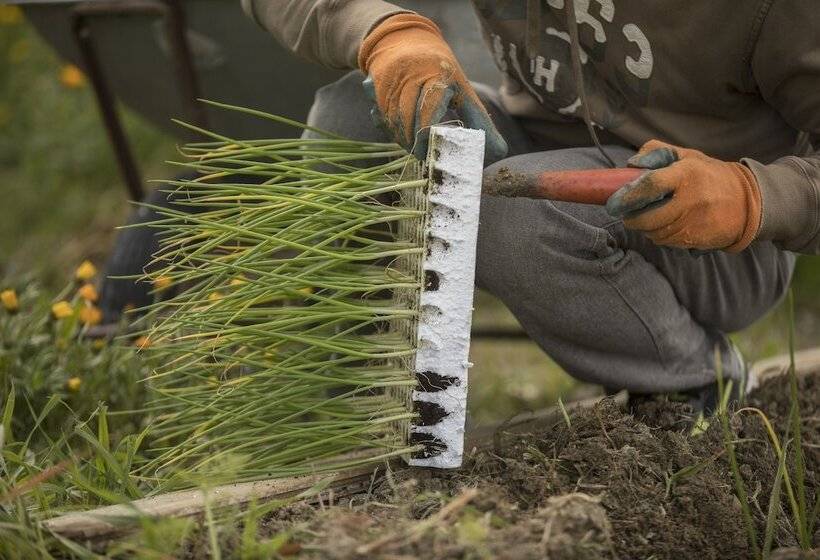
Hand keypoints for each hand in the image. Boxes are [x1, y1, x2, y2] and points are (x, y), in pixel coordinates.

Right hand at [358, 13, 506, 160]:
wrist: (405, 39)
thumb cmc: (440, 71)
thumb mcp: (462, 89)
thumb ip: (479, 121)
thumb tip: (500, 151)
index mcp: (438, 75)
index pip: (429, 111)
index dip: (429, 136)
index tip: (433, 154)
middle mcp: (412, 74)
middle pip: (408, 117)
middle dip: (414, 142)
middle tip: (424, 157)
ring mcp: (392, 79)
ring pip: (392, 118)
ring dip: (401, 138)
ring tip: (414, 148)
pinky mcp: (376, 84)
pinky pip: (380, 114)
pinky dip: (389, 129)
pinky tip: (399, 135)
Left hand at [605, 140, 762, 251]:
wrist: (748, 201)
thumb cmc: (708, 176)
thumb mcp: (687, 156)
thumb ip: (657, 152)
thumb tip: (632, 164)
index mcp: (687, 174)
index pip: (651, 185)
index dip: (628, 196)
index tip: (613, 203)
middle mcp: (691, 200)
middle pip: (648, 218)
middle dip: (631, 219)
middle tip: (626, 215)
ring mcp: (696, 222)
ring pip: (656, 233)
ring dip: (646, 229)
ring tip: (648, 218)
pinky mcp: (699, 239)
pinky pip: (668, 242)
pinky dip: (661, 237)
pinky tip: (665, 226)